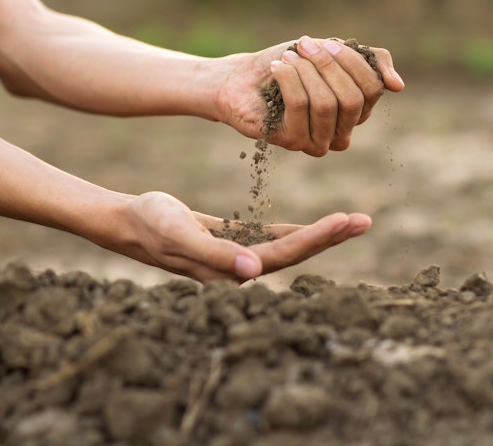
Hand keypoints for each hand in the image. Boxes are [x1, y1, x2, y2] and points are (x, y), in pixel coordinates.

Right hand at [104, 191, 371, 283]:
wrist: (127, 222)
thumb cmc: (150, 224)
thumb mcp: (179, 234)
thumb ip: (216, 254)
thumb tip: (254, 272)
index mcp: (230, 270)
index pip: (282, 256)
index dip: (314, 239)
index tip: (344, 221)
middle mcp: (238, 270)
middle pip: (294, 255)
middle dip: (329, 238)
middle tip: (365, 221)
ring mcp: (237, 258)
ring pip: (287, 247)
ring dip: (318, 235)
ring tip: (351, 222)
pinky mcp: (232, 244)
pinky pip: (270, 239)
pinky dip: (293, 232)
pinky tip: (315, 226)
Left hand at [217, 35, 403, 156]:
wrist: (244, 77)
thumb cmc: (290, 64)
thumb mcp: (333, 51)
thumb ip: (370, 61)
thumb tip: (398, 87)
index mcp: (356, 111)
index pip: (372, 88)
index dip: (352, 62)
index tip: (326, 42)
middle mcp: (341, 132)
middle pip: (352, 98)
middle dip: (328, 65)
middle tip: (304, 45)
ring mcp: (318, 141)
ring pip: (326, 103)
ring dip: (306, 72)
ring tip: (287, 58)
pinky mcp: (293, 141)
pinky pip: (301, 107)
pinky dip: (290, 80)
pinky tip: (277, 68)